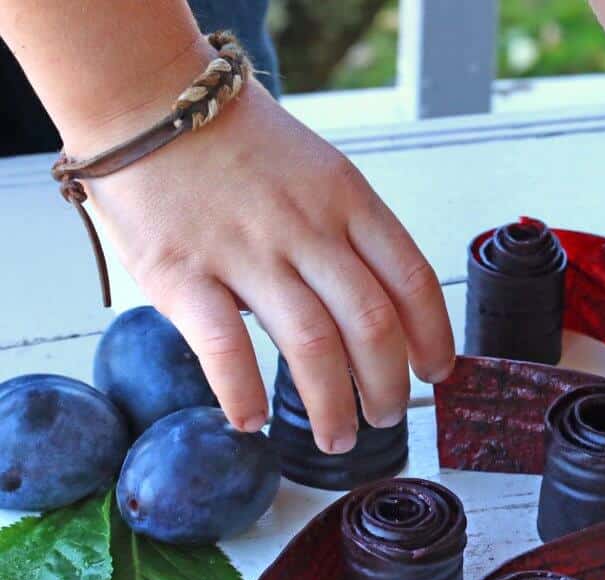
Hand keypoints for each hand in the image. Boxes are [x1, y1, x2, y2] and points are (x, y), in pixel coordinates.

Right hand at [77, 81, 454, 452]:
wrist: (151, 98)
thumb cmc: (240, 143)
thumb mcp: (320, 171)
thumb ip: (350, 233)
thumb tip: (380, 309)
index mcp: (347, 200)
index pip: (412, 280)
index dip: (433, 337)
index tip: (437, 372)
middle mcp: (307, 228)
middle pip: (371, 325)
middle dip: (387, 385)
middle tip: (384, 417)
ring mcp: (246, 251)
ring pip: (312, 345)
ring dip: (331, 405)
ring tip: (337, 439)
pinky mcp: (183, 272)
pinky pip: (225, 346)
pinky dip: (243, 393)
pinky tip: (252, 423)